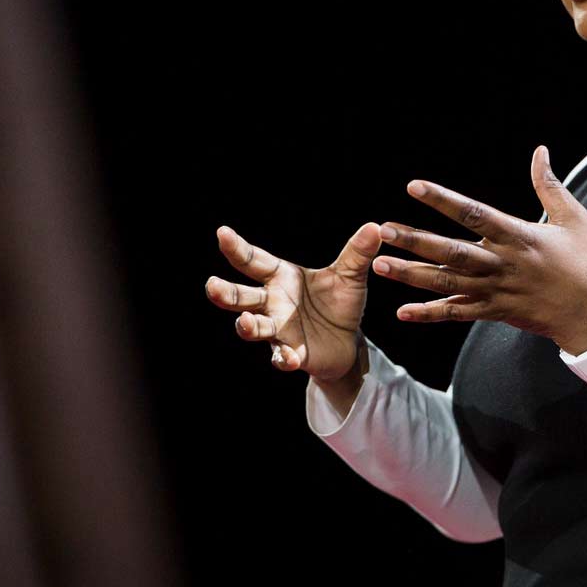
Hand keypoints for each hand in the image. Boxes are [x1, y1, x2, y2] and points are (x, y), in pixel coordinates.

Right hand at [203, 222, 379, 381]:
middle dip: (225, 293)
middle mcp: (271, 303)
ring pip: (253, 327)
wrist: (347, 340)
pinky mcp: (291, 353)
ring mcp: (277, 330)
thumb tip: (374, 227)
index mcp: (280, 277)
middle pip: (241, 296)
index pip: (254, 260)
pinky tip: (289, 358)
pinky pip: (281, 356)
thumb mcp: (349, 277)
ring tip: (244, 323)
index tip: (222, 233)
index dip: (237, 248)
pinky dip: (284, 358)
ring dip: (246, 326)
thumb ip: (357, 254)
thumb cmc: (338, 302)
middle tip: (211, 286)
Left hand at [375, 145, 586, 353]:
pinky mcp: (494, 312)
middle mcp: (502, 263)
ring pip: (447, 283)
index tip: (414, 186)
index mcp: (519, 236)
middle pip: (452, 251)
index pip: (473, 213)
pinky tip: (402, 312)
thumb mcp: (573, 218)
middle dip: (416, 240)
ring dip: (412, 275)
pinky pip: (457, 313)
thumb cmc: (584, 261)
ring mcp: (496, 290)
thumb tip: (540, 151)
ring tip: (379, 264)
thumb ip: (549, 186)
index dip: (443, 199)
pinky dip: (430, 314)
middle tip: (383, 230)